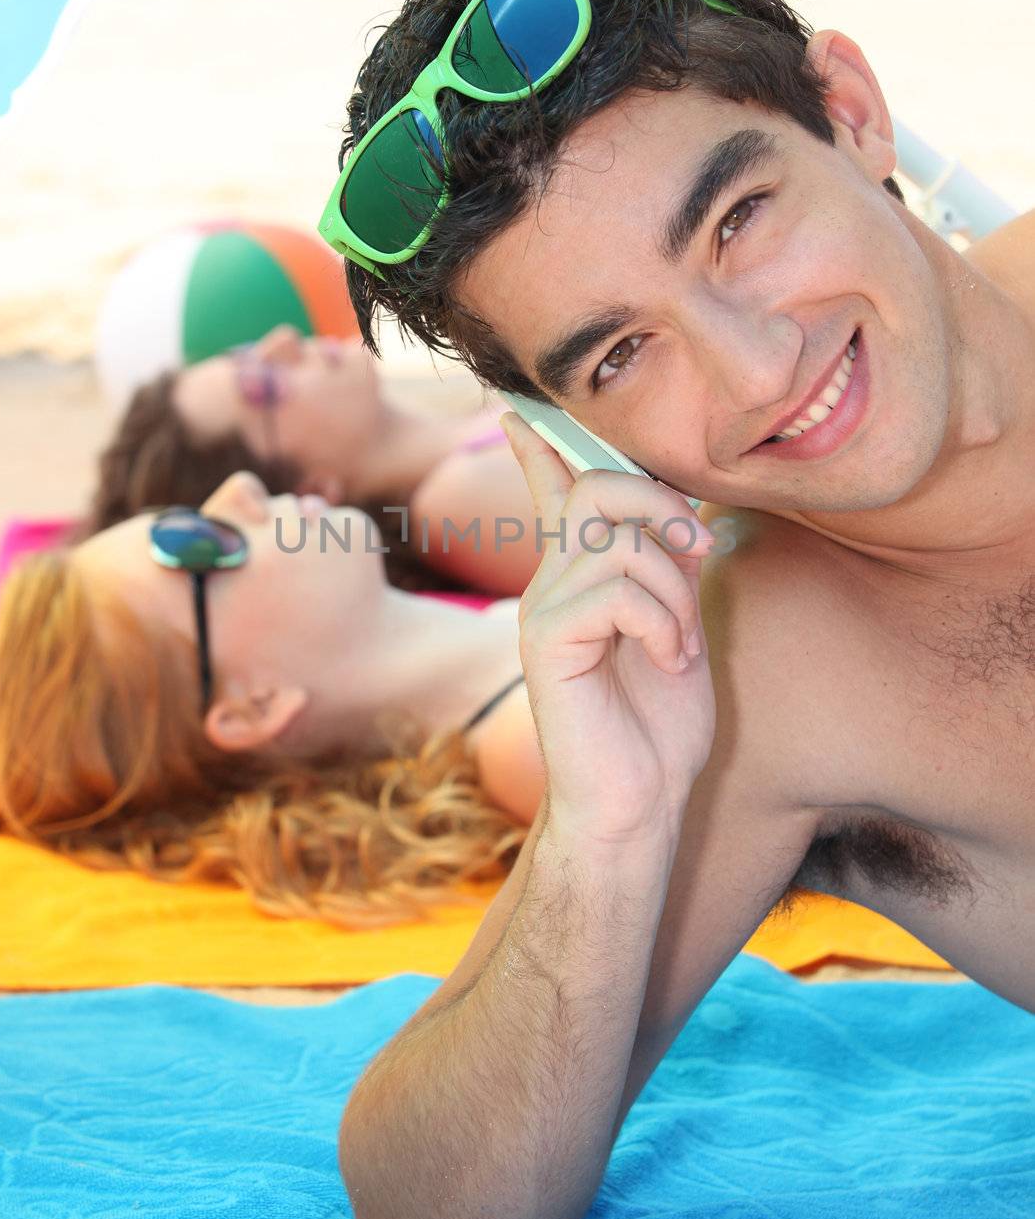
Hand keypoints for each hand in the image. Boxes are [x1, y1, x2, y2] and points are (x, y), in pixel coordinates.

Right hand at [500, 412, 718, 850]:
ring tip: (681, 643)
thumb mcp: (677, 631)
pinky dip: (663, 622)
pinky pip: (618, 590)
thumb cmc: (658, 728)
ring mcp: (544, 609)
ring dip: (676, 589)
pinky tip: (666, 659)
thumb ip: (672, 575)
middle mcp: (552, 584)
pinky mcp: (546, 641)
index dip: (540, 451)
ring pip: (621, 540)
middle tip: (699, 555)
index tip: (519, 415)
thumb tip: (684, 519)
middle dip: (662, 506)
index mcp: (580, 580)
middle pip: (598, 487)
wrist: (637, 803)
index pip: (553, 496)